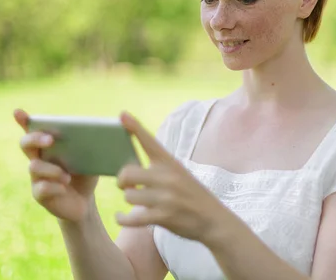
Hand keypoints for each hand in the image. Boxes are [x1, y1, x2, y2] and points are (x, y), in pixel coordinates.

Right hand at [15, 109, 98, 222]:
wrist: (85, 202)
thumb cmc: (85, 173)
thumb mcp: (91, 157)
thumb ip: (90, 144)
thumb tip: (99, 131)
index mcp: (49, 146)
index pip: (33, 130)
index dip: (24, 121)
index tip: (18, 112)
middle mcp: (38, 159)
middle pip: (26, 144)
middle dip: (35, 139)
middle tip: (51, 140)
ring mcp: (36, 177)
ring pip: (34, 167)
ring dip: (52, 169)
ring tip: (67, 176)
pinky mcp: (40, 194)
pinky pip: (41, 188)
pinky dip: (54, 187)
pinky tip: (64, 188)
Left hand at [116, 112, 232, 243]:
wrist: (215, 220)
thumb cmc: (192, 196)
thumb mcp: (180, 175)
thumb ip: (158, 170)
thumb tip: (127, 170)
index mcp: (171, 163)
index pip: (150, 142)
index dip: (134, 128)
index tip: (122, 114)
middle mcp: (168, 177)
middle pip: (128, 172)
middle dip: (122, 181)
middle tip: (126, 185)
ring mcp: (167, 197)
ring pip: (129, 196)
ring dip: (129, 201)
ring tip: (137, 203)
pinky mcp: (164, 216)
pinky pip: (132, 218)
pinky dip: (122, 219)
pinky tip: (121, 217)